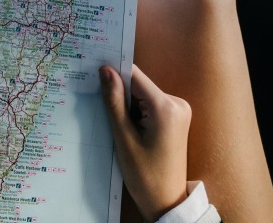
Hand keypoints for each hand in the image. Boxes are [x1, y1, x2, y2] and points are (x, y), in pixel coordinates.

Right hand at [99, 64, 190, 221]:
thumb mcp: (124, 139)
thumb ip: (115, 102)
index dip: (114, 73)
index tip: (93, 73)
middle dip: (120, 94)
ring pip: (142, 95)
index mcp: (166, 107)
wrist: (167, 203)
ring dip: (128, 105)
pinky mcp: (176, 117)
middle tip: (103, 109)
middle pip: (139, 85)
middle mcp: (177, 102)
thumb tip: (105, 70)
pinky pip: (150, 104)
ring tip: (119, 126)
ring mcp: (179, 110)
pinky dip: (137, 112)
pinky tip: (129, 128)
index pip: (135, 76)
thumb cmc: (145, 176)